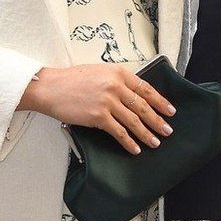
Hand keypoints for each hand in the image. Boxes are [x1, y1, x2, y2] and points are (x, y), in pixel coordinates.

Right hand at [18, 63, 174, 153]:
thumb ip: (117, 81)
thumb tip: (134, 94)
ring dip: (147, 133)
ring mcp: (108, 102)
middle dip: (157, 120)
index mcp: (118, 73)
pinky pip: (119, 132)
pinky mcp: (98, 116)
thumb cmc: (71, 80)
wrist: (50, 87)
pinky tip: (135, 148)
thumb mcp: (99, 72)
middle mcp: (116, 86)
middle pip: (143, 106)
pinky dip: (129, 142)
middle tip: (167, 130)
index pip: (146, 89)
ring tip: (155, 142)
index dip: (160, 101)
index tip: (170, 110)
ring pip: (134, 121)